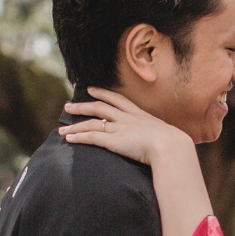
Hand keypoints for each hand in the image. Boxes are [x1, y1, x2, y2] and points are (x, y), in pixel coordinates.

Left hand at [60, 87, 192, 165]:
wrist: (170, 145)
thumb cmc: (173, 144)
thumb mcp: (166, 134)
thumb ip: (159, 136)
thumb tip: (165, 142)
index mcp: (139, 114)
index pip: (117, 99)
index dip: (103, 93)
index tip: (91, 89)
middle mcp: (126, 118)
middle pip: (99, 107)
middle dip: (82, 106)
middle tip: (68, 106)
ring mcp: (118, 128)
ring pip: (92, 123)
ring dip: (75, 125)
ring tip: (62, 130)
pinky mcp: (112, 140)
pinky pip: (91, 136)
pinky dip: (78, 137)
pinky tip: (68, 138)